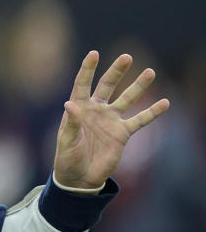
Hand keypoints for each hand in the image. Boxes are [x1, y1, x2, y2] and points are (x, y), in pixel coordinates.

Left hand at [53, 51, 169, 188]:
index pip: (82, 84)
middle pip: (107, 86)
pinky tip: (165, 102)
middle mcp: (95, 110)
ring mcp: (110, 120)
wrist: (80, 177)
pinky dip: (152, 112)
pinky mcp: (122, 133)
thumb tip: (71, 104)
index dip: (88, 69)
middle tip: (127, 56)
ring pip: (127, 99)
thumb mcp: (66, 141)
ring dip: (138, 86)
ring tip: (151, 72)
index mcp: (78, 108)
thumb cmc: (67, 157)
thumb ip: (70, 123)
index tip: (94, 54)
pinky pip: (140, 120)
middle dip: (116, 71)